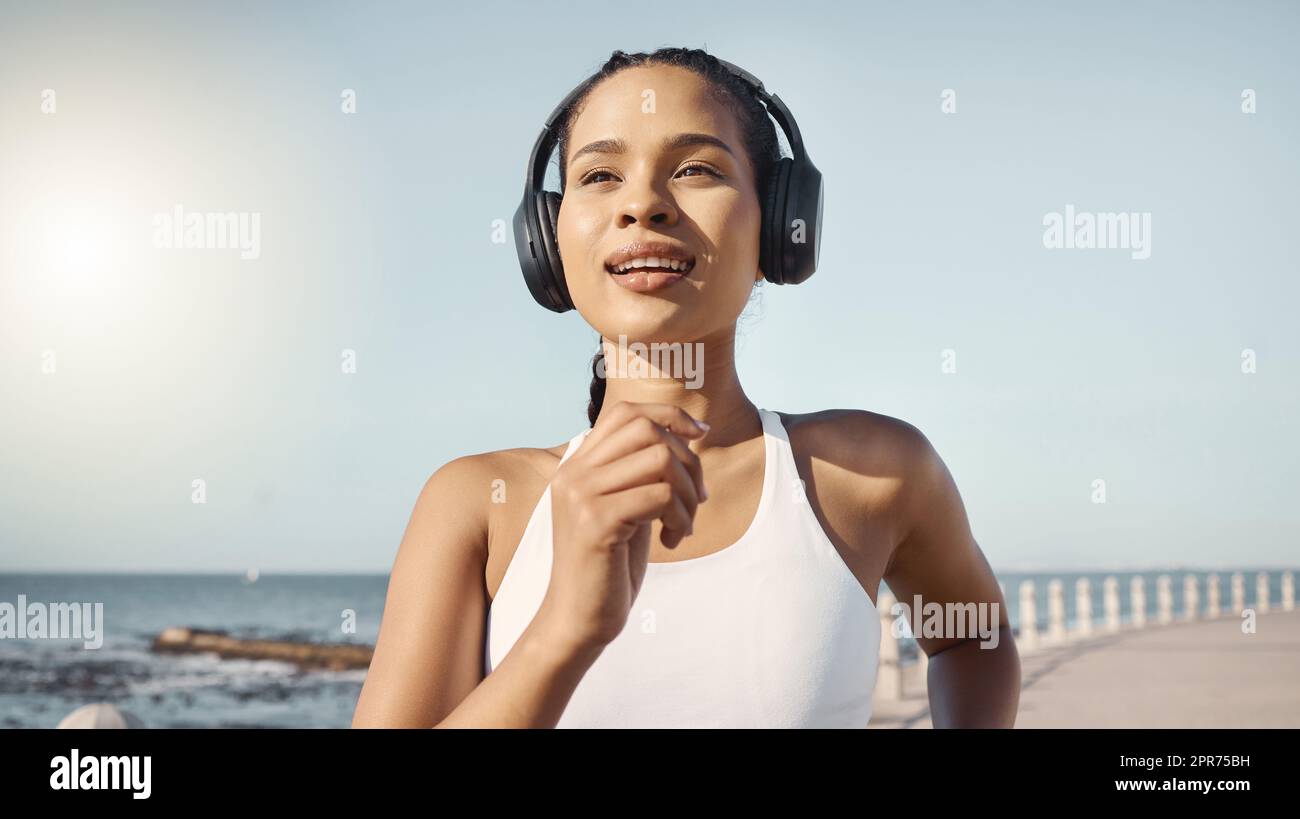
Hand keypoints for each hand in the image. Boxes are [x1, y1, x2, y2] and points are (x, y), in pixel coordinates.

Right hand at [537, 401, 708, 653]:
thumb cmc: (609, 566)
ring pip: (660, 459)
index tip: (700, 434)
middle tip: (696, 498)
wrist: (578, 618)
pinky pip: (661, 495)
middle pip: (647, 430)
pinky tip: (674, 541)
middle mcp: (574, 473)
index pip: (625, 412)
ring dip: (687, 493)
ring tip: (684, 524)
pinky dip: (681, 516)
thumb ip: (642, 472)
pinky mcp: (597, 521)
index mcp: (577, 466)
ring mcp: (581, 494)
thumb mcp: (627, 507)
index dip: (669, 415)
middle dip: (687, 459)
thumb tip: (689, 435)